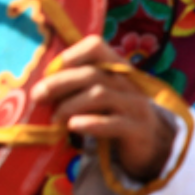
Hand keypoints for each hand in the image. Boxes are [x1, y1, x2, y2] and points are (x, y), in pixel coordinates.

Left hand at [33, 36, 176, 182]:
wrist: (155, 148)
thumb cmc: (120, 118)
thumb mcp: (105, 96)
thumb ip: (82, 87)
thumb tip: (42, 86)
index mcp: (118, 70)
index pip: (96, 47)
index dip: (72, 53)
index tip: (52, 69)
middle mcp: (128, 84)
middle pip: (91, 73)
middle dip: (60, 83)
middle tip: (38, 96)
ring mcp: (136, 106)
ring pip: (100, 95)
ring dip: (70, 105)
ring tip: (55, 118)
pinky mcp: (138, 130)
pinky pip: (113, 124)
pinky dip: (90, 123)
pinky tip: (74, 126)